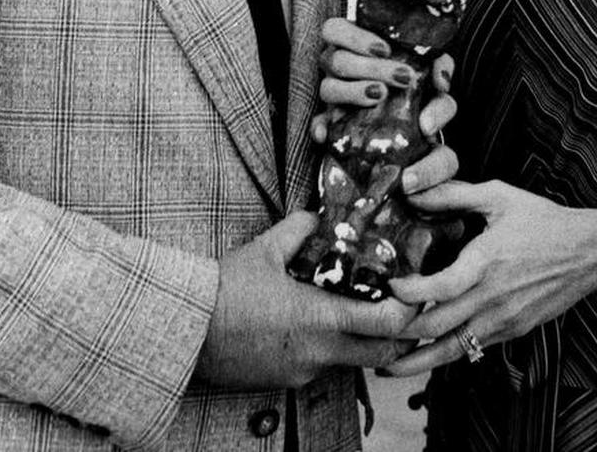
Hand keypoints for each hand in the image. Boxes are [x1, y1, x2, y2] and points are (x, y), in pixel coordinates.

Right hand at [195, 212, 418, 388]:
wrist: (186, 330)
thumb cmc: (226, 288)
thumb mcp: (266, 248)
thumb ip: (300, 228)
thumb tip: (319, 215)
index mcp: (321, 318)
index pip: (388, 324)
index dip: (408, 309)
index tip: (409, 289)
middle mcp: (319, 352)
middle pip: (383, 354)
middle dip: (398, 334)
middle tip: (398, 307)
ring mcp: (304, 371)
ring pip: (352, 361)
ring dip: (361, 340)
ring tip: (354, 309)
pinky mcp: (286, 381)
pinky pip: (321, 367)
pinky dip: (328, 348)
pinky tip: (312, 325)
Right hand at [312, 18, 457, 185]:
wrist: (412, 115)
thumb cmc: (413, 77)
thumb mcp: (428, 66)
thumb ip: (437, 66)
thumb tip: (440, 83)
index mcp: (352, 42)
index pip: (334, 29)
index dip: (355, 37)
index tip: (386, 49)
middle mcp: (336, 64)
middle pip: (336, 59)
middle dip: (370, 68)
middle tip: (402, 77)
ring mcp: (332, 92)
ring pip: (327, 88)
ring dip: (353, 91)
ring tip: (381, 95)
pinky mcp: (330, 120)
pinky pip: (316, 123)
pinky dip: (319, 127)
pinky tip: (326, 134)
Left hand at [380, 181, 596, 376]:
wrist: (589, 252)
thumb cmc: (542, 219)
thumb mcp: (498, 197)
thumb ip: (453, 194)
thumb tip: (413, 190)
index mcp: (486, 261)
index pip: (439, 289)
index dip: (408, 293)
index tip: (387, 286)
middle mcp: (492, 297)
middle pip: (437, 327)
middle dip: (401, 334)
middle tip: (373, 330)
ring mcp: (503, 319)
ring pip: (453, 349)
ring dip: (419, 360)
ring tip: (388, 366)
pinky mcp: (513, 331)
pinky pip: (473, 347)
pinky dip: (448, 353)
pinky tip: (427, 353)